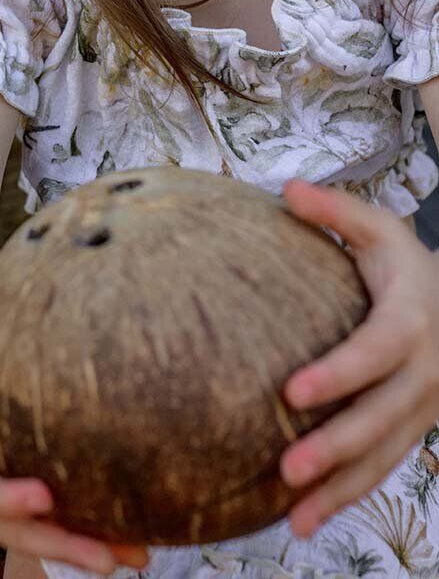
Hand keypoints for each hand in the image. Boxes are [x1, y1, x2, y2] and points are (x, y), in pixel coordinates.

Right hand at [0, 273, 150, 574]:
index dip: (3, 498)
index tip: (43, 496)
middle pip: (6, 529)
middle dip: (56, 542)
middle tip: (106, 554)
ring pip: (30, 539)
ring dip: (79, 551)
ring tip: (134, 557)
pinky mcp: (6, 509)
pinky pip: (42, 530)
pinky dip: (82, 540)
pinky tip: (129, 545)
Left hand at [276, 178, 438, 537]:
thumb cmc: (402, 262)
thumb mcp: (378, 228)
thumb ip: (336, 211)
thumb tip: (288, 190)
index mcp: (409, 321)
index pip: (374, 353)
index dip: (339, 374)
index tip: (293, 391)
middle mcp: (422, 373)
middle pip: (379, 417)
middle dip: (336, 447)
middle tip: (287, 467)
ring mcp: (420, 408)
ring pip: (382, 456)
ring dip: (340, 489)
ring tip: (295, 516)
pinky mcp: (409, 430)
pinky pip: (380, 468)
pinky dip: (348, 496)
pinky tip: (306, 519)